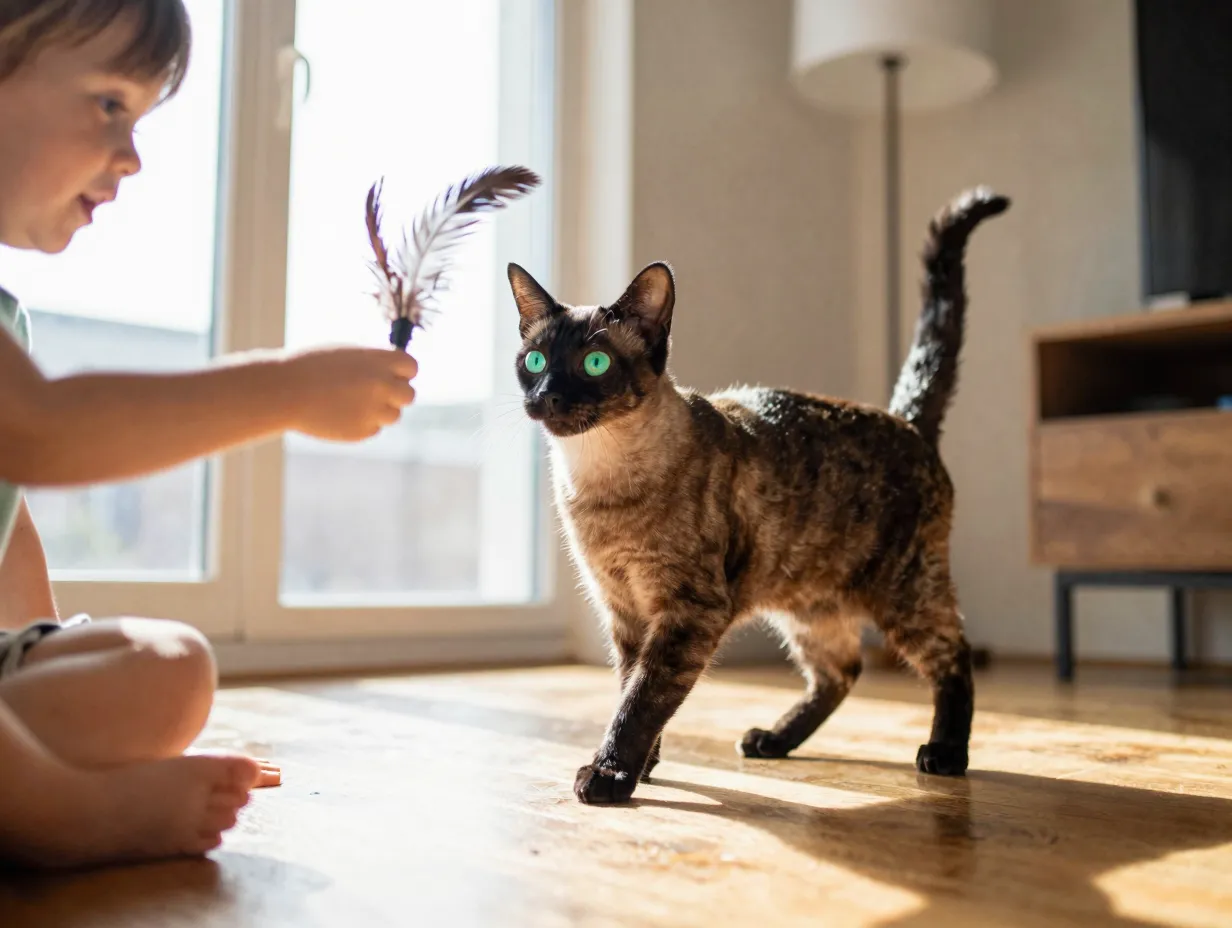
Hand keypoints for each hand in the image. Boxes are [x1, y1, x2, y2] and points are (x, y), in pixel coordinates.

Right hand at [281, 346, 417, 440]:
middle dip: (396, 394)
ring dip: (380, 410)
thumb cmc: (310, 366)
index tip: (393, 375)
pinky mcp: (363, 431)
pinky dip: (362, 423)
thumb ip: (373, 362)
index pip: (411, 367)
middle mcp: (382, 385)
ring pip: (394, 415)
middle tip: (376, 392)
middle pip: (409, 395)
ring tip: (351, 402)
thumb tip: (394, 372)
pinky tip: (340, 414)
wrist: (284, 391)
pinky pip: (373, 428)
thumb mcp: (346, 353)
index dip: (402, 372)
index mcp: (379, 360)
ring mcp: (374, 410)